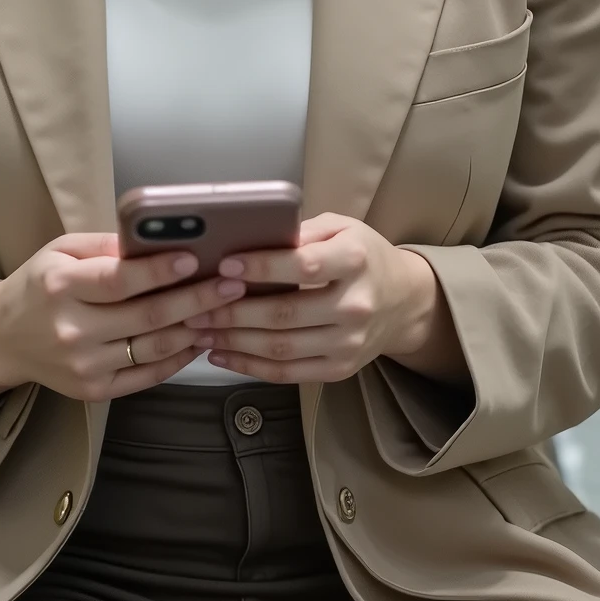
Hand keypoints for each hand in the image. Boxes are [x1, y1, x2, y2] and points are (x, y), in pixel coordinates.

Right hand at [0, 233, 223, 405]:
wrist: (3, 339)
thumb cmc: (38, 286)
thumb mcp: (60, 251)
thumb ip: (105, 245)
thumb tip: (157, 239)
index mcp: (60, 286)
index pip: (118, 280)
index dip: (159, 270)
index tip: (195, 257)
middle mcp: (71, 329)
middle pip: (146, 316)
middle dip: (196, 298)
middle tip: (233, 284)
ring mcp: (83, 365)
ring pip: (153, 347)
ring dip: (196, 328)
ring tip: (226, 310)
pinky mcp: (93, 390)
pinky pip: (148, 375)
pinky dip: (179, 357)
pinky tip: (200, 338)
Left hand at [199, 213, 459, 384]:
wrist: (404, 302)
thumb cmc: (363, 256)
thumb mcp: (342, 228)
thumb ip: (303, 231)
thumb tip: (255, 236)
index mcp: (355, 261)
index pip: (304, 266)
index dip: (262, 268)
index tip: (225, 265)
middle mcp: (355, 305)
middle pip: (285, 314)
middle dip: (232, 311)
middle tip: (195, 307)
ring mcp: (348, 343)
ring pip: (281, 347)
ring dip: (233, 341)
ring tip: (199, 331)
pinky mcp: (340, 369)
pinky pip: (288, 373)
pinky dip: (249, 366)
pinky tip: (221, 355)